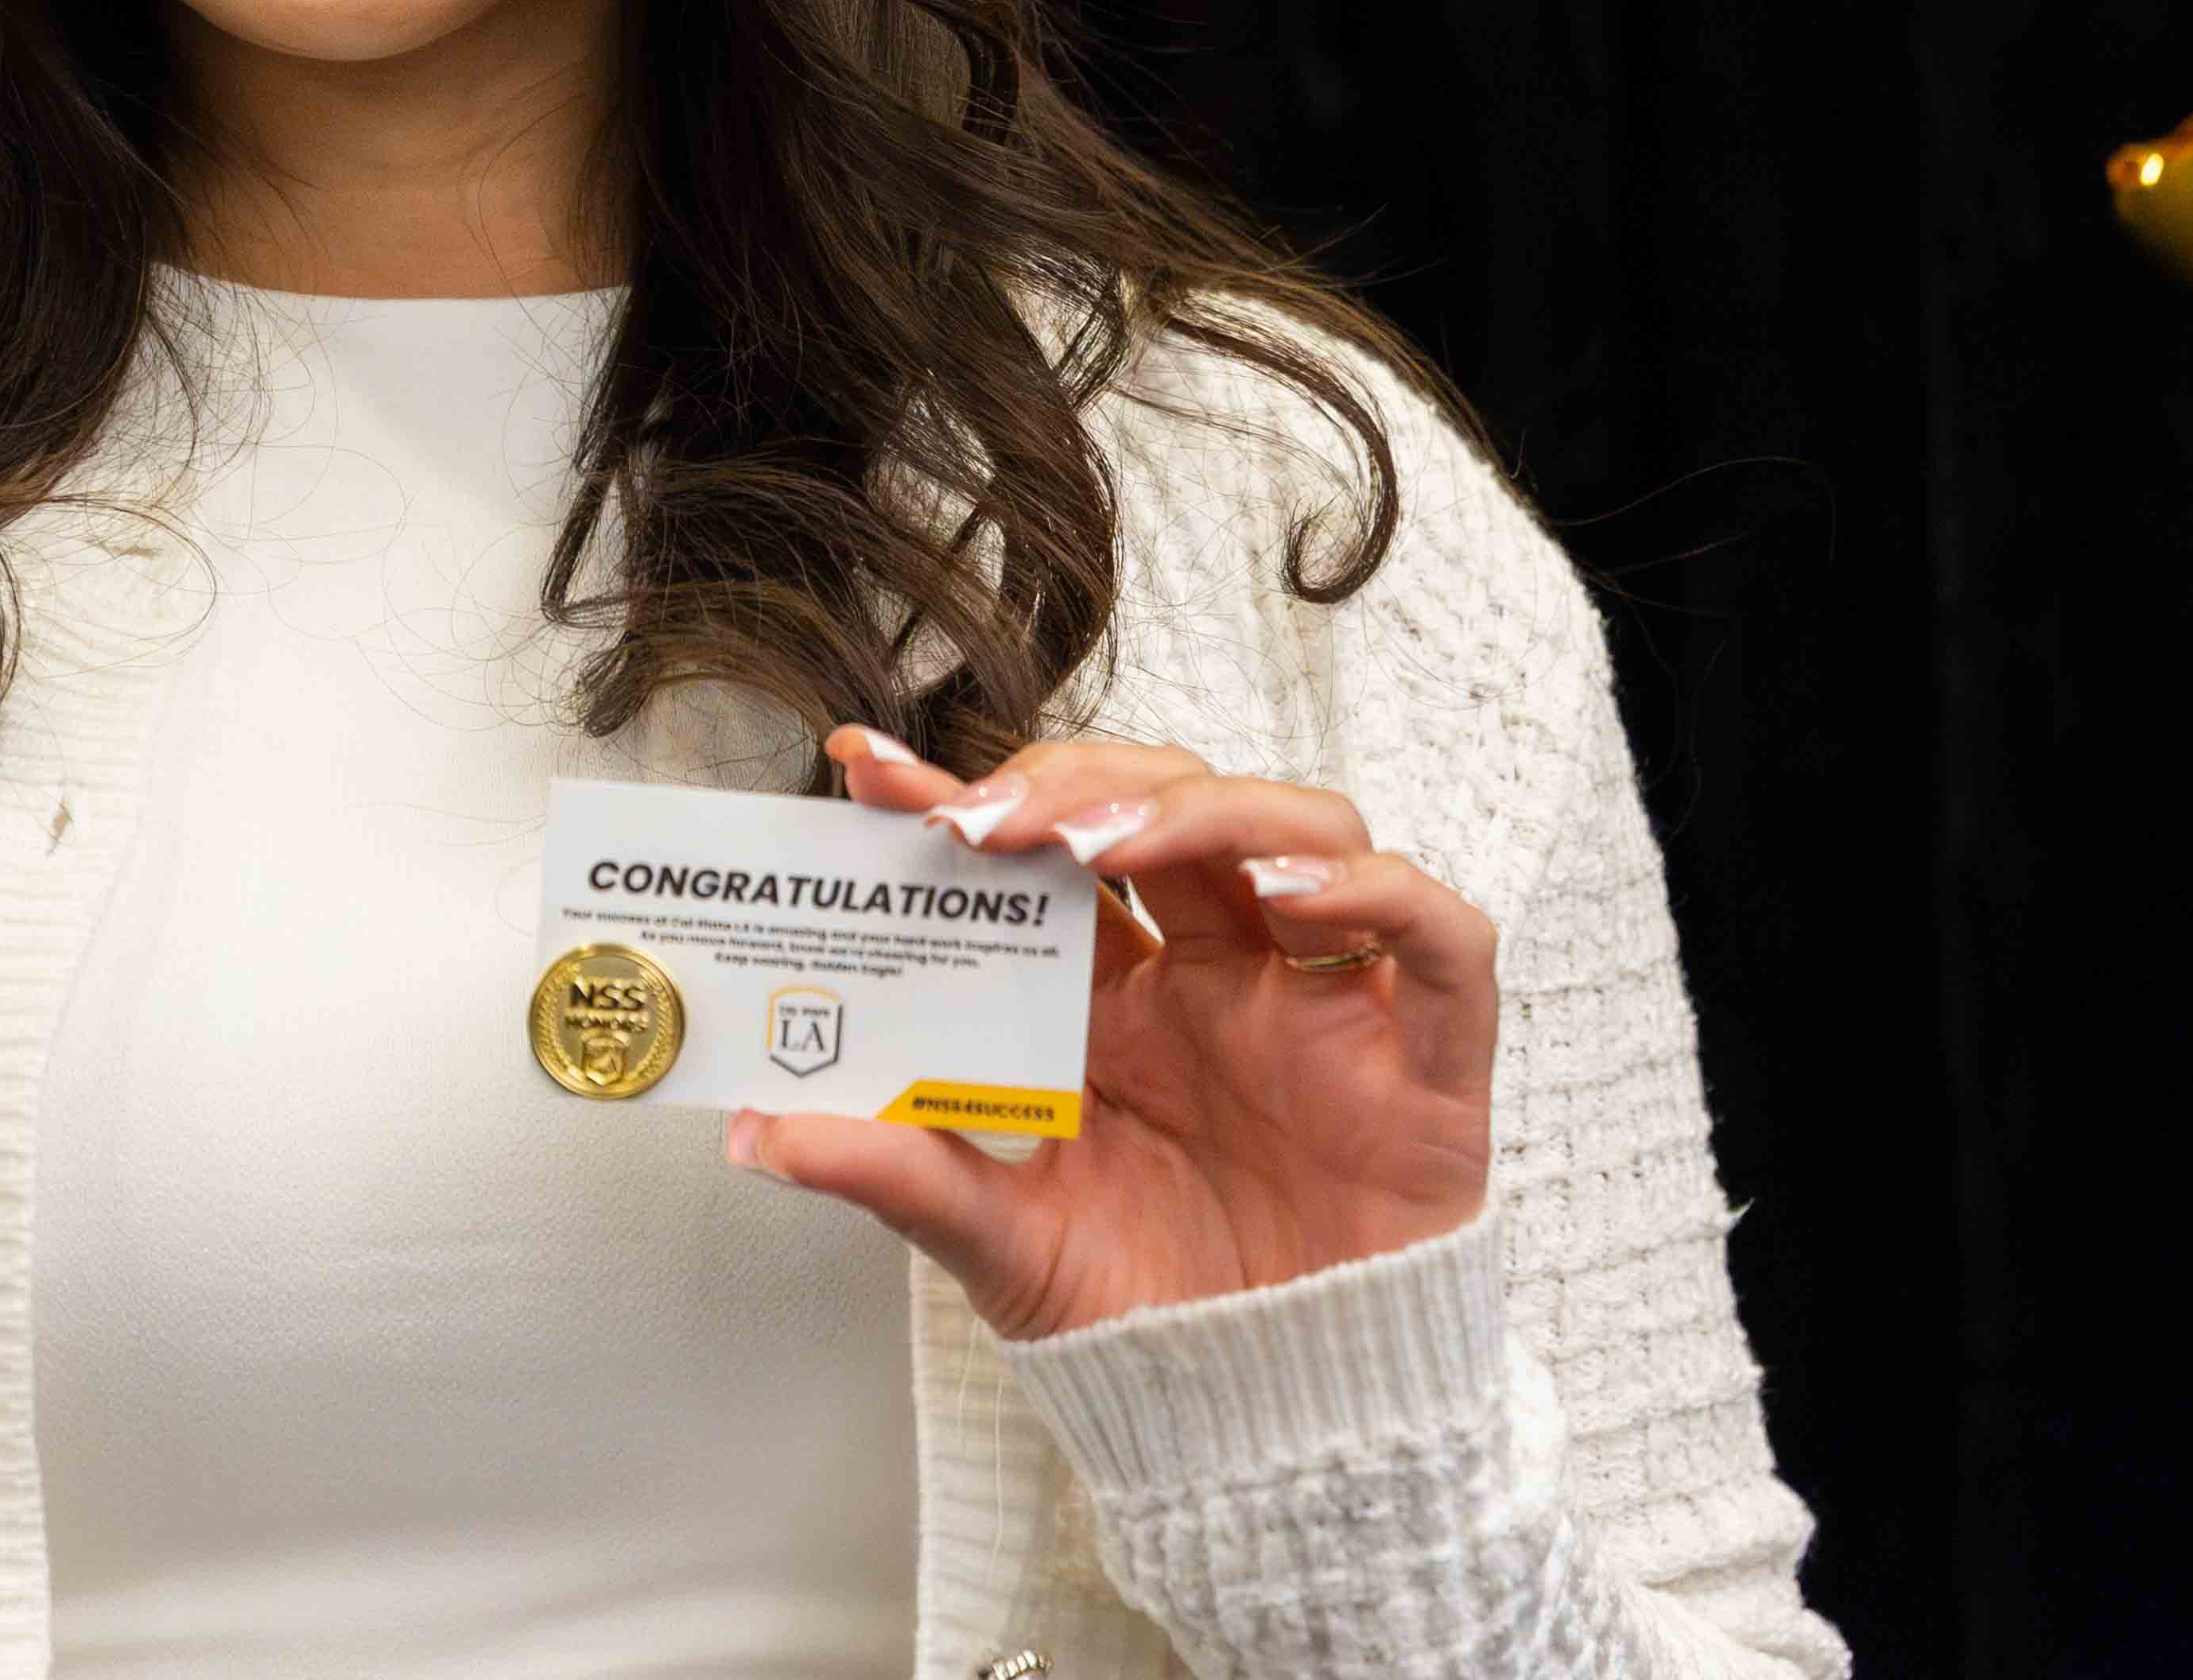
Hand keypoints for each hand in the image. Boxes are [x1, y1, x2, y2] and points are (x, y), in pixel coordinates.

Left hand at [722, 729, 1495, 1342]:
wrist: (1271, 1429)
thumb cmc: (1148, 1321)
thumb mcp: (999, 1241)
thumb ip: (892, 1171)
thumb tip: (755, 1131)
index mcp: (1114, 999)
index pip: (1043, 855)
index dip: (962, 793)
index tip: (863, 763)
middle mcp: (1217, 975)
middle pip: (1167, 805)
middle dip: (1076, 786)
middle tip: (988, 822)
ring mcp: (1323, 1005)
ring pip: (1299, 828)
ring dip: (1205, 809)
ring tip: (1110, 846)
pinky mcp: (1426, 1060)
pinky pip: (1437, 939)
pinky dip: (1376, 892)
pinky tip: (1289, 898)